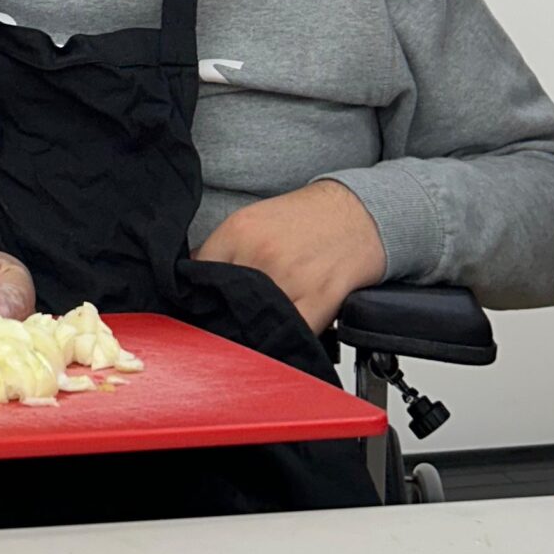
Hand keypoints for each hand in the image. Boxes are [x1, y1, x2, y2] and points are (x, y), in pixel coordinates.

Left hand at [193, 180, 386, 332]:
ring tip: (255, 331)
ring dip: (251, 332)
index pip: (198, 275)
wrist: (359, 213)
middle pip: (224, 302)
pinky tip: (281, 337)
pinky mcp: (320, 297)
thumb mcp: (254, 220)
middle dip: (223, 316)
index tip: (201, 307)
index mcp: (239, 231)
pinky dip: (284, 341)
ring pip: (254, 322)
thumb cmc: (307, 219)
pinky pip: (291, 332)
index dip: (198, 295)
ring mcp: (291, 277)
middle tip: (228, 323)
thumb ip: (222, 249)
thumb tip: (194, 279)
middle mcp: (261, 253)